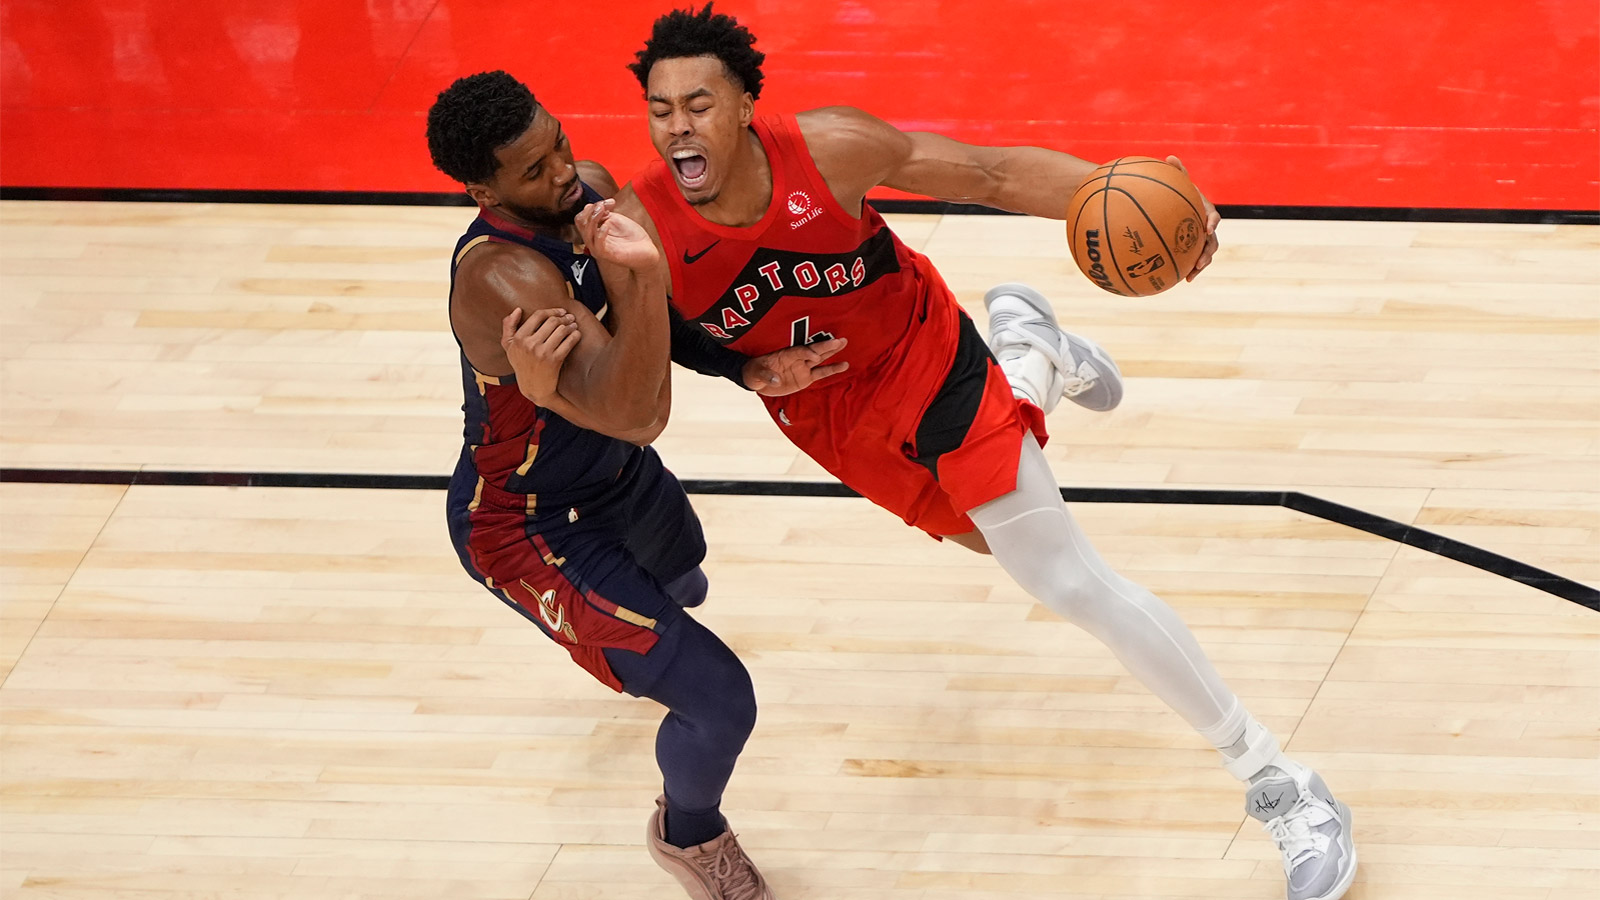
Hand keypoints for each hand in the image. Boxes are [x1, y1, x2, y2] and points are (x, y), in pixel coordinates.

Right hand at [501, 307, 578, 403]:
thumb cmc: (521, 364)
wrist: (534, 388)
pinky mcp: (555, 361)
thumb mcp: (509, 347)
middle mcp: (530, 344)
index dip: (551, 310)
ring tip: (574, 325)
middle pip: (552, 321)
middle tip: (570, 318)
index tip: (560, 311)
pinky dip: (575, 336)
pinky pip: (568, 342)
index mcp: (518, 338)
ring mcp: (543, 352)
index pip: (538, 316)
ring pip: (561, 330)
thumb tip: (517, 310)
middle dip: (563, 317)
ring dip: (570, 325)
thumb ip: (508, 327)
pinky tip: (577, 334)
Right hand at [574, 199, 660, 271]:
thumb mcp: (616, 219)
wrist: (647, 251)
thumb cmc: (632, 237)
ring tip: (606, 212)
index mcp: (594, 231)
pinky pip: (597, 245)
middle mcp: (593, 240)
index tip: (610, 202)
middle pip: (580, 222)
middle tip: (606, 205)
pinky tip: (607, 226)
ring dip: (595, 217)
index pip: (581, 217)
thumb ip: (603, 213)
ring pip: (586, 232)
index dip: (593, 206)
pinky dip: (600, 233)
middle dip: (591, 209)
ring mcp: (599, 249)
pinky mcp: (607, 255)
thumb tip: (592, 205)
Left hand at [742, 337, 848, 395]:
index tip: (814, 356)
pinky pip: (821, 373)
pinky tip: (844, 365)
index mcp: (785, 355)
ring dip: (832, 352)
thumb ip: (766, 375)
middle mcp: (796, 359)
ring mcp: (802, 367)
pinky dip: (832, 369)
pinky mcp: (806, 378)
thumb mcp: (755, 373)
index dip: (807, 353)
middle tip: (840, 340)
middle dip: (826, 346)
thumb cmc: (754, 372)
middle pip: (813, 351)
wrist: (757, 380)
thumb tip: (776, 380)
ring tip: (844, 343)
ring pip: (820, 358)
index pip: (799, 352)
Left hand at [1166, 155, 1220, 281]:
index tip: (1208, 228)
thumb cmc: (1179, 194)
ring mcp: (1201, 241)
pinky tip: (1183, 280)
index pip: (1213, 216)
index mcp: (1206, 211)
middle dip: (1208, 251)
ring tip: (1192, 274)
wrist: (1178, 207)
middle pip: (1213, 241)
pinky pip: (1193, 261)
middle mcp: (1207, 227)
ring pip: (1206, 254)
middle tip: (1201, 260)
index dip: (1212, 222)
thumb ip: (1177, 172)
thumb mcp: (1179, 183)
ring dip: (1201, 265)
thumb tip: (1169, 157)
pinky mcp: (1193, 250)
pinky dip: (1190, 270)